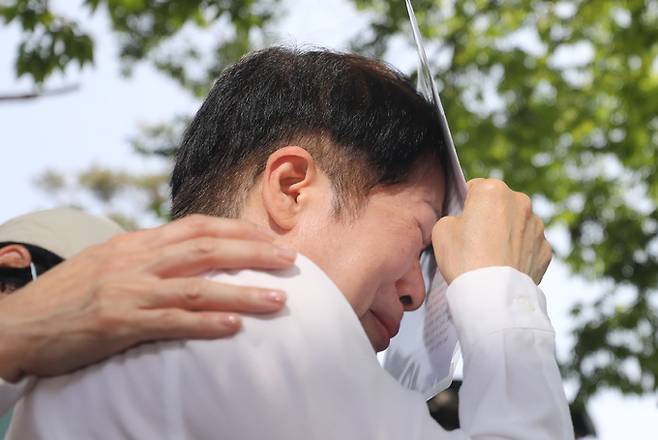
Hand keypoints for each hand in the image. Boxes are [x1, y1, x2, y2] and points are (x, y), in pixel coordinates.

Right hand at [0, 215, 296, 381]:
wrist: (18, 323)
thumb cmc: (67, 295)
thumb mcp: (107, 262)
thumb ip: (146, 256)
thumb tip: (184, 254)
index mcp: (136, 242)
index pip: (197, 226)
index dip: (238, 230)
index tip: (269, 237)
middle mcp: (137, 260)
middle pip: (207, 248)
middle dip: (253, 252)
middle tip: (290, 259)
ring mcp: (129, 291)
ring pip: (198, 285)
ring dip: (243, 292)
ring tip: (279, 299)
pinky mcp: (119, 323)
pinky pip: (171, 322)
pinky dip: (206, 322)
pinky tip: (234, 327)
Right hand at [432, 178, 551, 284]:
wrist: (493, 296)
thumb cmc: (465, 260)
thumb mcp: (441, 230)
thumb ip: (453, 217)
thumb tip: (463, 222)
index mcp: (493, 190)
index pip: (474, 188)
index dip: (465, 206)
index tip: (462, 223)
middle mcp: (520, 202)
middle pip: (499, 204)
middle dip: (489, 217)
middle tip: (475, 241)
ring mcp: (536, 226)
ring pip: (516, 224)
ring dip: (506, 234)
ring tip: (490, 257)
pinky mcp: (545, 248)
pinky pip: (528, 245)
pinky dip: (518, 252)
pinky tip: (505, 267)